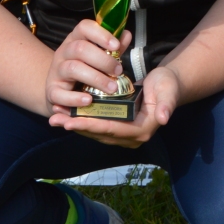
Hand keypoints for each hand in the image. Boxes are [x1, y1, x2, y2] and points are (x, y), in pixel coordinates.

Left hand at [47, 34, 182, 149]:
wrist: (168, 85)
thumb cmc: (167, 85)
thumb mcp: (168, 91)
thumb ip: (166, 105)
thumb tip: (163, 119)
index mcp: (142, 130)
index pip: (112, 130)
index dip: (91, 126)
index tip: (71, 122)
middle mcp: (132, 137)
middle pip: (99, 134)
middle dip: (77, 127)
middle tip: (55, 120)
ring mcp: (124, 135)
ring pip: (95, 132)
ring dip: (75, 125)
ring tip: (55, 118)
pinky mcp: (118, 129)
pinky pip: (96, 127)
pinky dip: (81, 121)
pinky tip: (66, 115)